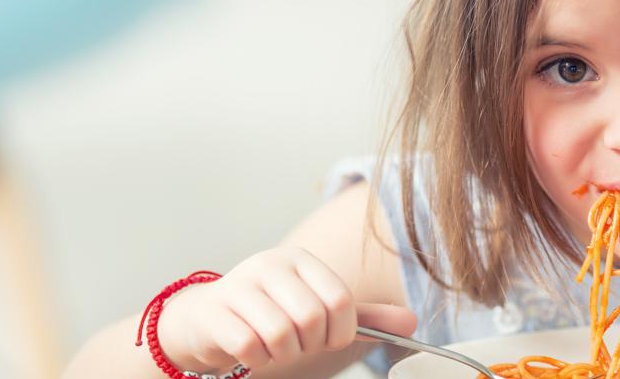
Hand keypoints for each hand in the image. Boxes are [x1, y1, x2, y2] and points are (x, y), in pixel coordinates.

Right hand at [156, 246, 416, 371]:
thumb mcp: (319, 310)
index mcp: (302, 260)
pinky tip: (252, 352)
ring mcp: (240, 284)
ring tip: (275, 348)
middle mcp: (271, 264)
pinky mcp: (216, 310)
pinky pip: (249, 346)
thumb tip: (412, 322)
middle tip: (298, 345)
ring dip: (283, 354)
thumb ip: (364, 316)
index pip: (340, 300)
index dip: (341, 331)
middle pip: (312, 317)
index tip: (328, 338)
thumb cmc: (272, 315)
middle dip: (310, 344)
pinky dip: (257, 359)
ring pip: (281, 333)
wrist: (207, 319)